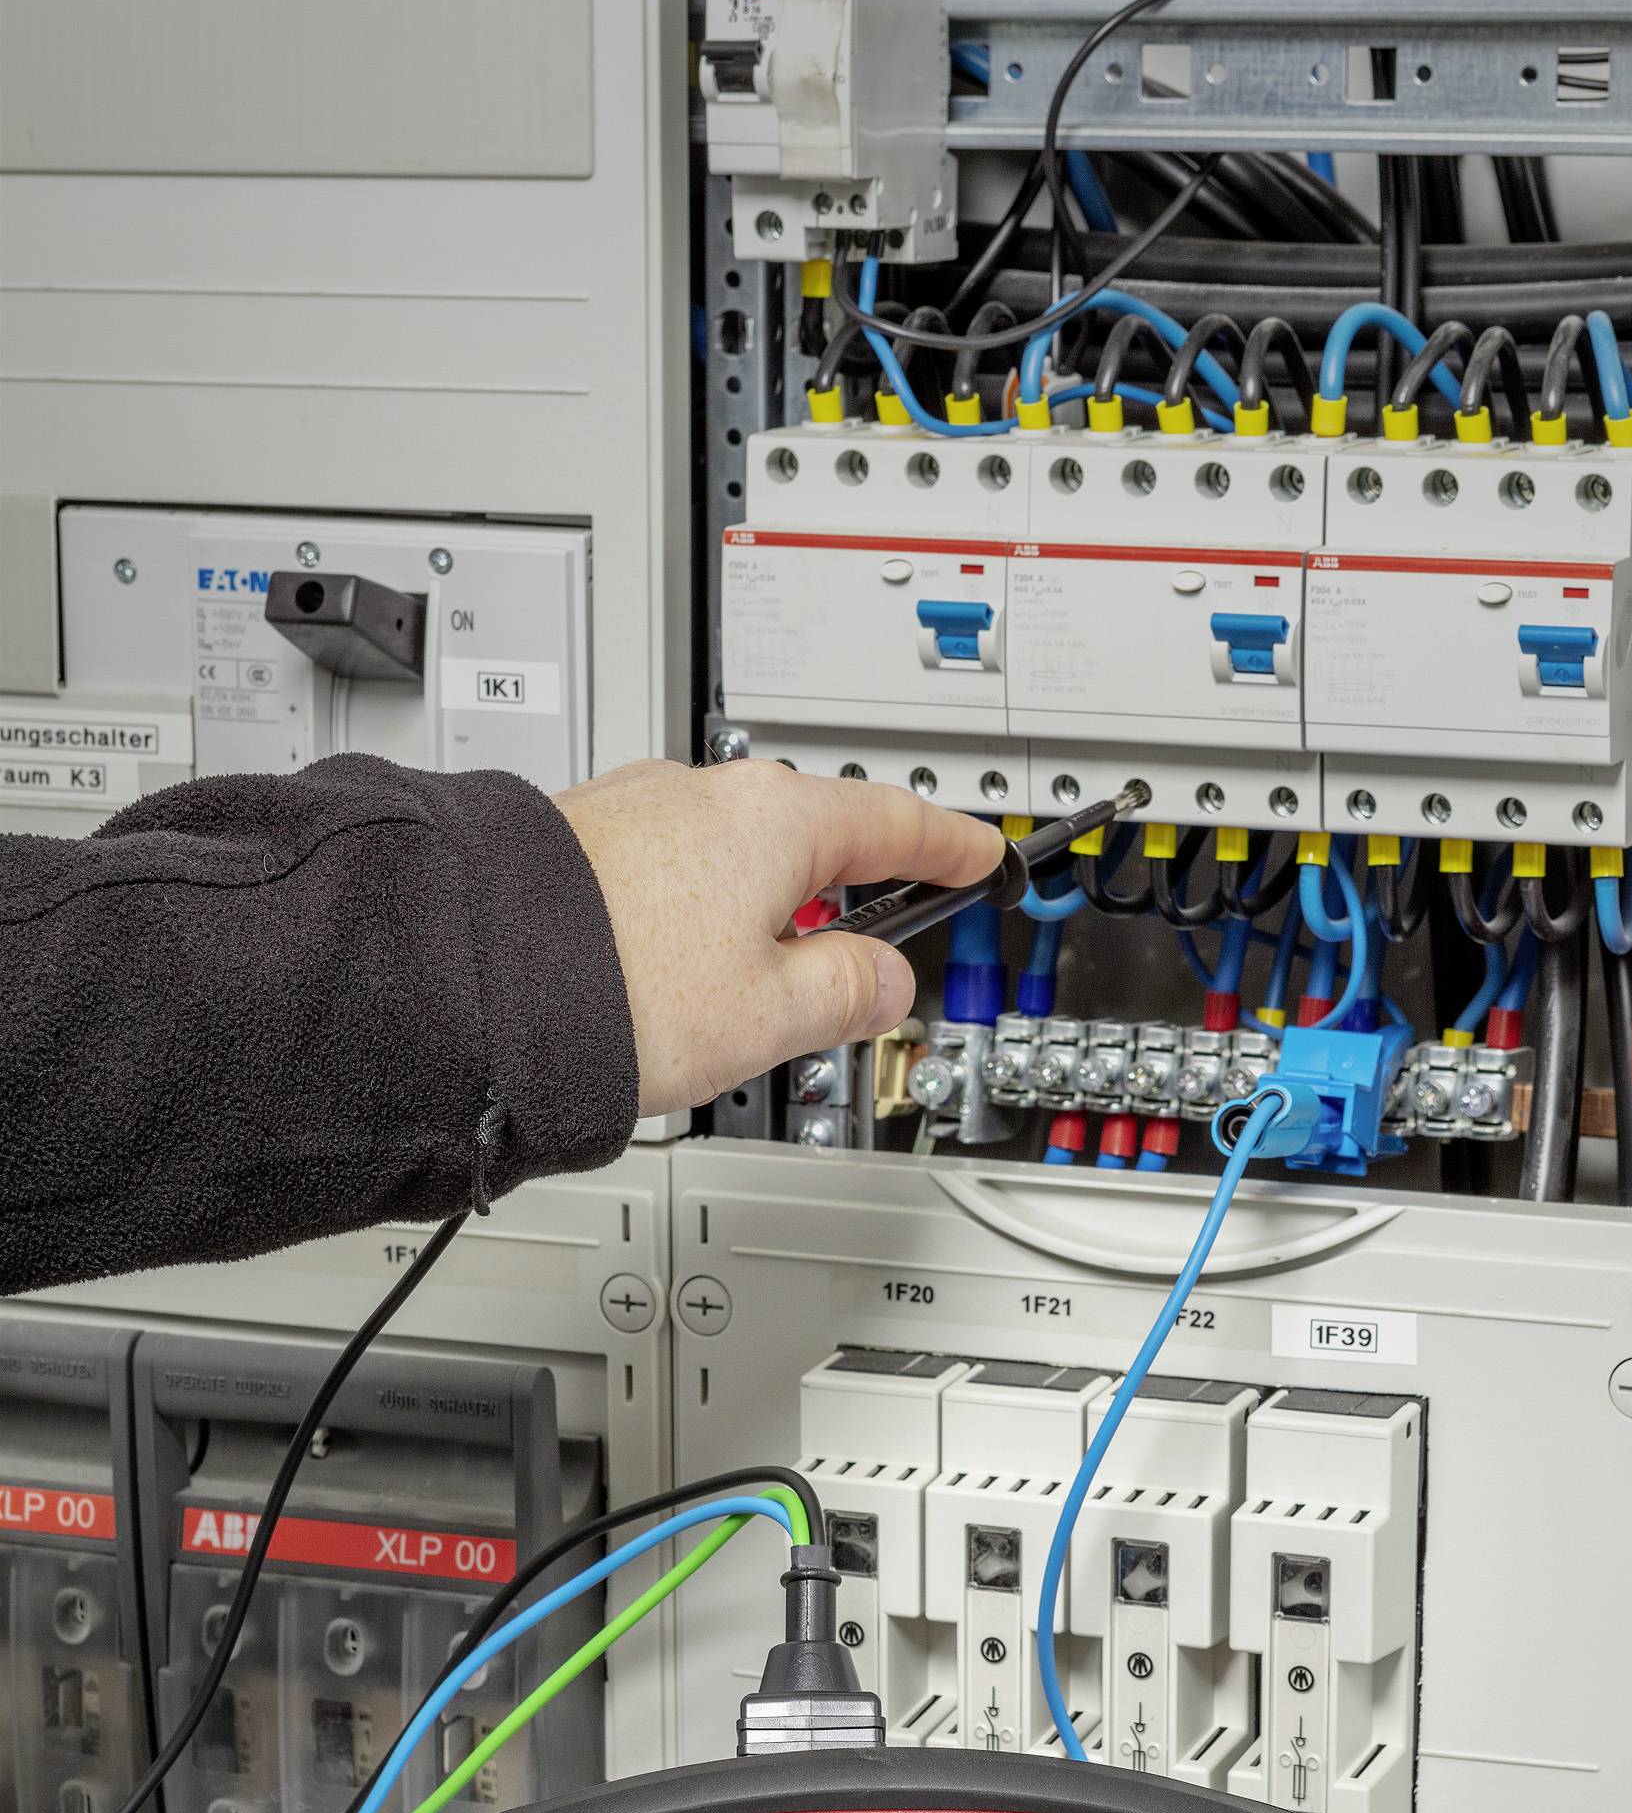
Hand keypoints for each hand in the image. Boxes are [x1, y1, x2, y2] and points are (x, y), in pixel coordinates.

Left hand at [552, 759, 1004, 1114]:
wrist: (470, 979)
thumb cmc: (607, 986)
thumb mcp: (766, 1017)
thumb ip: (843, 992)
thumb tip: (880, 982)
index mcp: (773, 820)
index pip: (895, 821)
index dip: (949, 846)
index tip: (980, 852)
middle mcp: (703, 795)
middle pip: (811, 832)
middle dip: (849, 884)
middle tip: (882, 930)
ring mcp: (636, 809)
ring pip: (735, 853)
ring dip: (766, 906)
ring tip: (764, 982)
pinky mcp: (580, 840)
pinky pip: (673, 869)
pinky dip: (701, 909)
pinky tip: (684, 966)